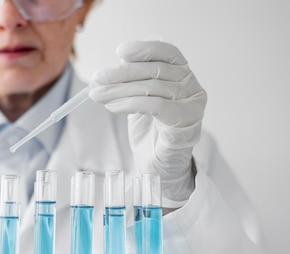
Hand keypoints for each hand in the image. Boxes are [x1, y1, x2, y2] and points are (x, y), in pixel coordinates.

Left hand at [90, 40, 207, 206]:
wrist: (159, 167)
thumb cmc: (151, 133)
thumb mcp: (140, 100)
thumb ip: (133, 82)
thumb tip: (113, 65)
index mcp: (184, 76)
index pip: (167, 53)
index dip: (144, 49)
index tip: (119, 51)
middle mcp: (193, 87)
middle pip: (155, 71)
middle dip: (121, 73)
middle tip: (96, 78)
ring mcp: (192, 105)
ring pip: (152, 88)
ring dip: (119, 90)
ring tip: (98, 95)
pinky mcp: (185, 122)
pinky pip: (155, 106)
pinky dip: (129, 104)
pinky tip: (112, 107)